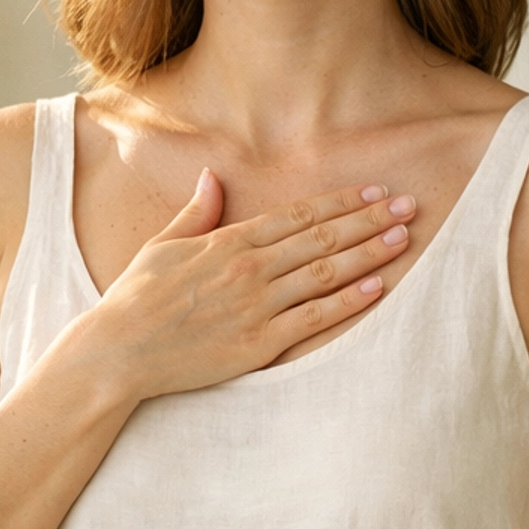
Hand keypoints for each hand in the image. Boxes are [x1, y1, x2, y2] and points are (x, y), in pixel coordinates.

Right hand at [92, 174, 415, 398]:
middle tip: (409, 206)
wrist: (119, 351)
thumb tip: (212, 177)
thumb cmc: (136, 298)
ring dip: (367, 253)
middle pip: (322, 238)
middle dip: (369, 220)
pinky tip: (376, 286)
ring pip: (325, 273)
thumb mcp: (162, 244)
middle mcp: (249, 268)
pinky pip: (313, 319)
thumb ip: (196, 212)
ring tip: (403, 239)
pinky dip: (347, 302)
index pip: (298, 215)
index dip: (341, 203)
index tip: (374, 192)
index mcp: (229, 241)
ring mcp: (256, 305)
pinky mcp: (259, 344)